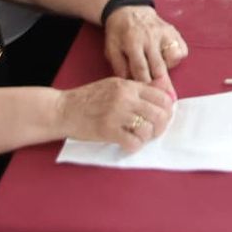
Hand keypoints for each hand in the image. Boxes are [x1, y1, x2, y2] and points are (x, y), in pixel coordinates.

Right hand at [58, 76, 174, 151]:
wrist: (63, 109)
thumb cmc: (88, 98)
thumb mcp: (114, 85)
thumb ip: (136, 89)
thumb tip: (162, 92)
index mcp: (128, 86)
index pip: (161, 96)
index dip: (167, 108)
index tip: (163, 116)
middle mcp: (126, 98)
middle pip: (159, 114)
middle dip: (161, 126)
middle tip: (153, 131)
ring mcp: (117, 114)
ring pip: (148, 129)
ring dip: (147, 137)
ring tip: (139, 137)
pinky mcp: (108, 131)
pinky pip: (133, 142)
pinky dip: (134, 147)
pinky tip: (128, 145)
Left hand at [103, 4, 186, 89]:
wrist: (129, 10)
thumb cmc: (119, 33)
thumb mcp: (111, 48)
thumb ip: (119, 67)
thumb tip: (130, 85)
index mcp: (133, 41)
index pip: (140, 68)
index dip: (144, 84)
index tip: (147, 96)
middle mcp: (151, 37)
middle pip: (159, 66)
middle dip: (161, 83)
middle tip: (163, 97)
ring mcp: (165, 33)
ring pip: (173, 58)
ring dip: (167, 68)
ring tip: (158, 69)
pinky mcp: (174, 32)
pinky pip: (181, 51)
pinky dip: (175, 58)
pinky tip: (165, 58)